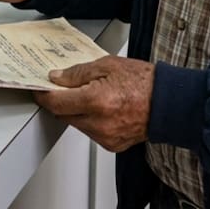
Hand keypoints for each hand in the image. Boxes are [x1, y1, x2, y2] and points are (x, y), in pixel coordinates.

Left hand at [34, 56, 154, 152]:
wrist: (169, 103)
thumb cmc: (144, 81)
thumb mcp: (107, 65)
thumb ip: (78, 73)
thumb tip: (57, 78)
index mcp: (96, 100)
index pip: (56, 103)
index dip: (44, 94)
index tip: (40, 88)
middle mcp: (98, 123)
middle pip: (63, 114)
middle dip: (62, 101)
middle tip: (67, 87)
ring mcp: (105, 136)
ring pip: (76, 124)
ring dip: (77, 111)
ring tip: (94, 95)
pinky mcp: (112, 145)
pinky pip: (90, 132)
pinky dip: (91, 120)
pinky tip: (103, 108)